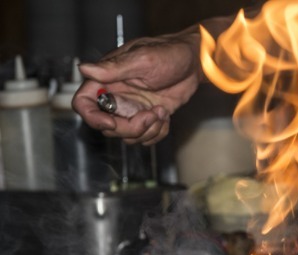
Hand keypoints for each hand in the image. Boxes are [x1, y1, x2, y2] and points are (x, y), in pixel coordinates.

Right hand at [72, 30, 202, 144]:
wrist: (194, 63)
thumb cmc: (170, 54)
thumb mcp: (142, 59)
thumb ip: (113, 68)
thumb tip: (84, 68)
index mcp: (107, 80)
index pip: (83, 103)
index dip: (92, 118)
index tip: (111, 122)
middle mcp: (116, 96)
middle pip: (107, 126)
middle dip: (129, 127)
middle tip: (150, 114)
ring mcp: (133, 109)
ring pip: (127, 136)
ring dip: (147, 130)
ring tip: (160, 111)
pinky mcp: (148, 117)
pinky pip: (146, 137)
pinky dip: (157, 132)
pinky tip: (165, 116)